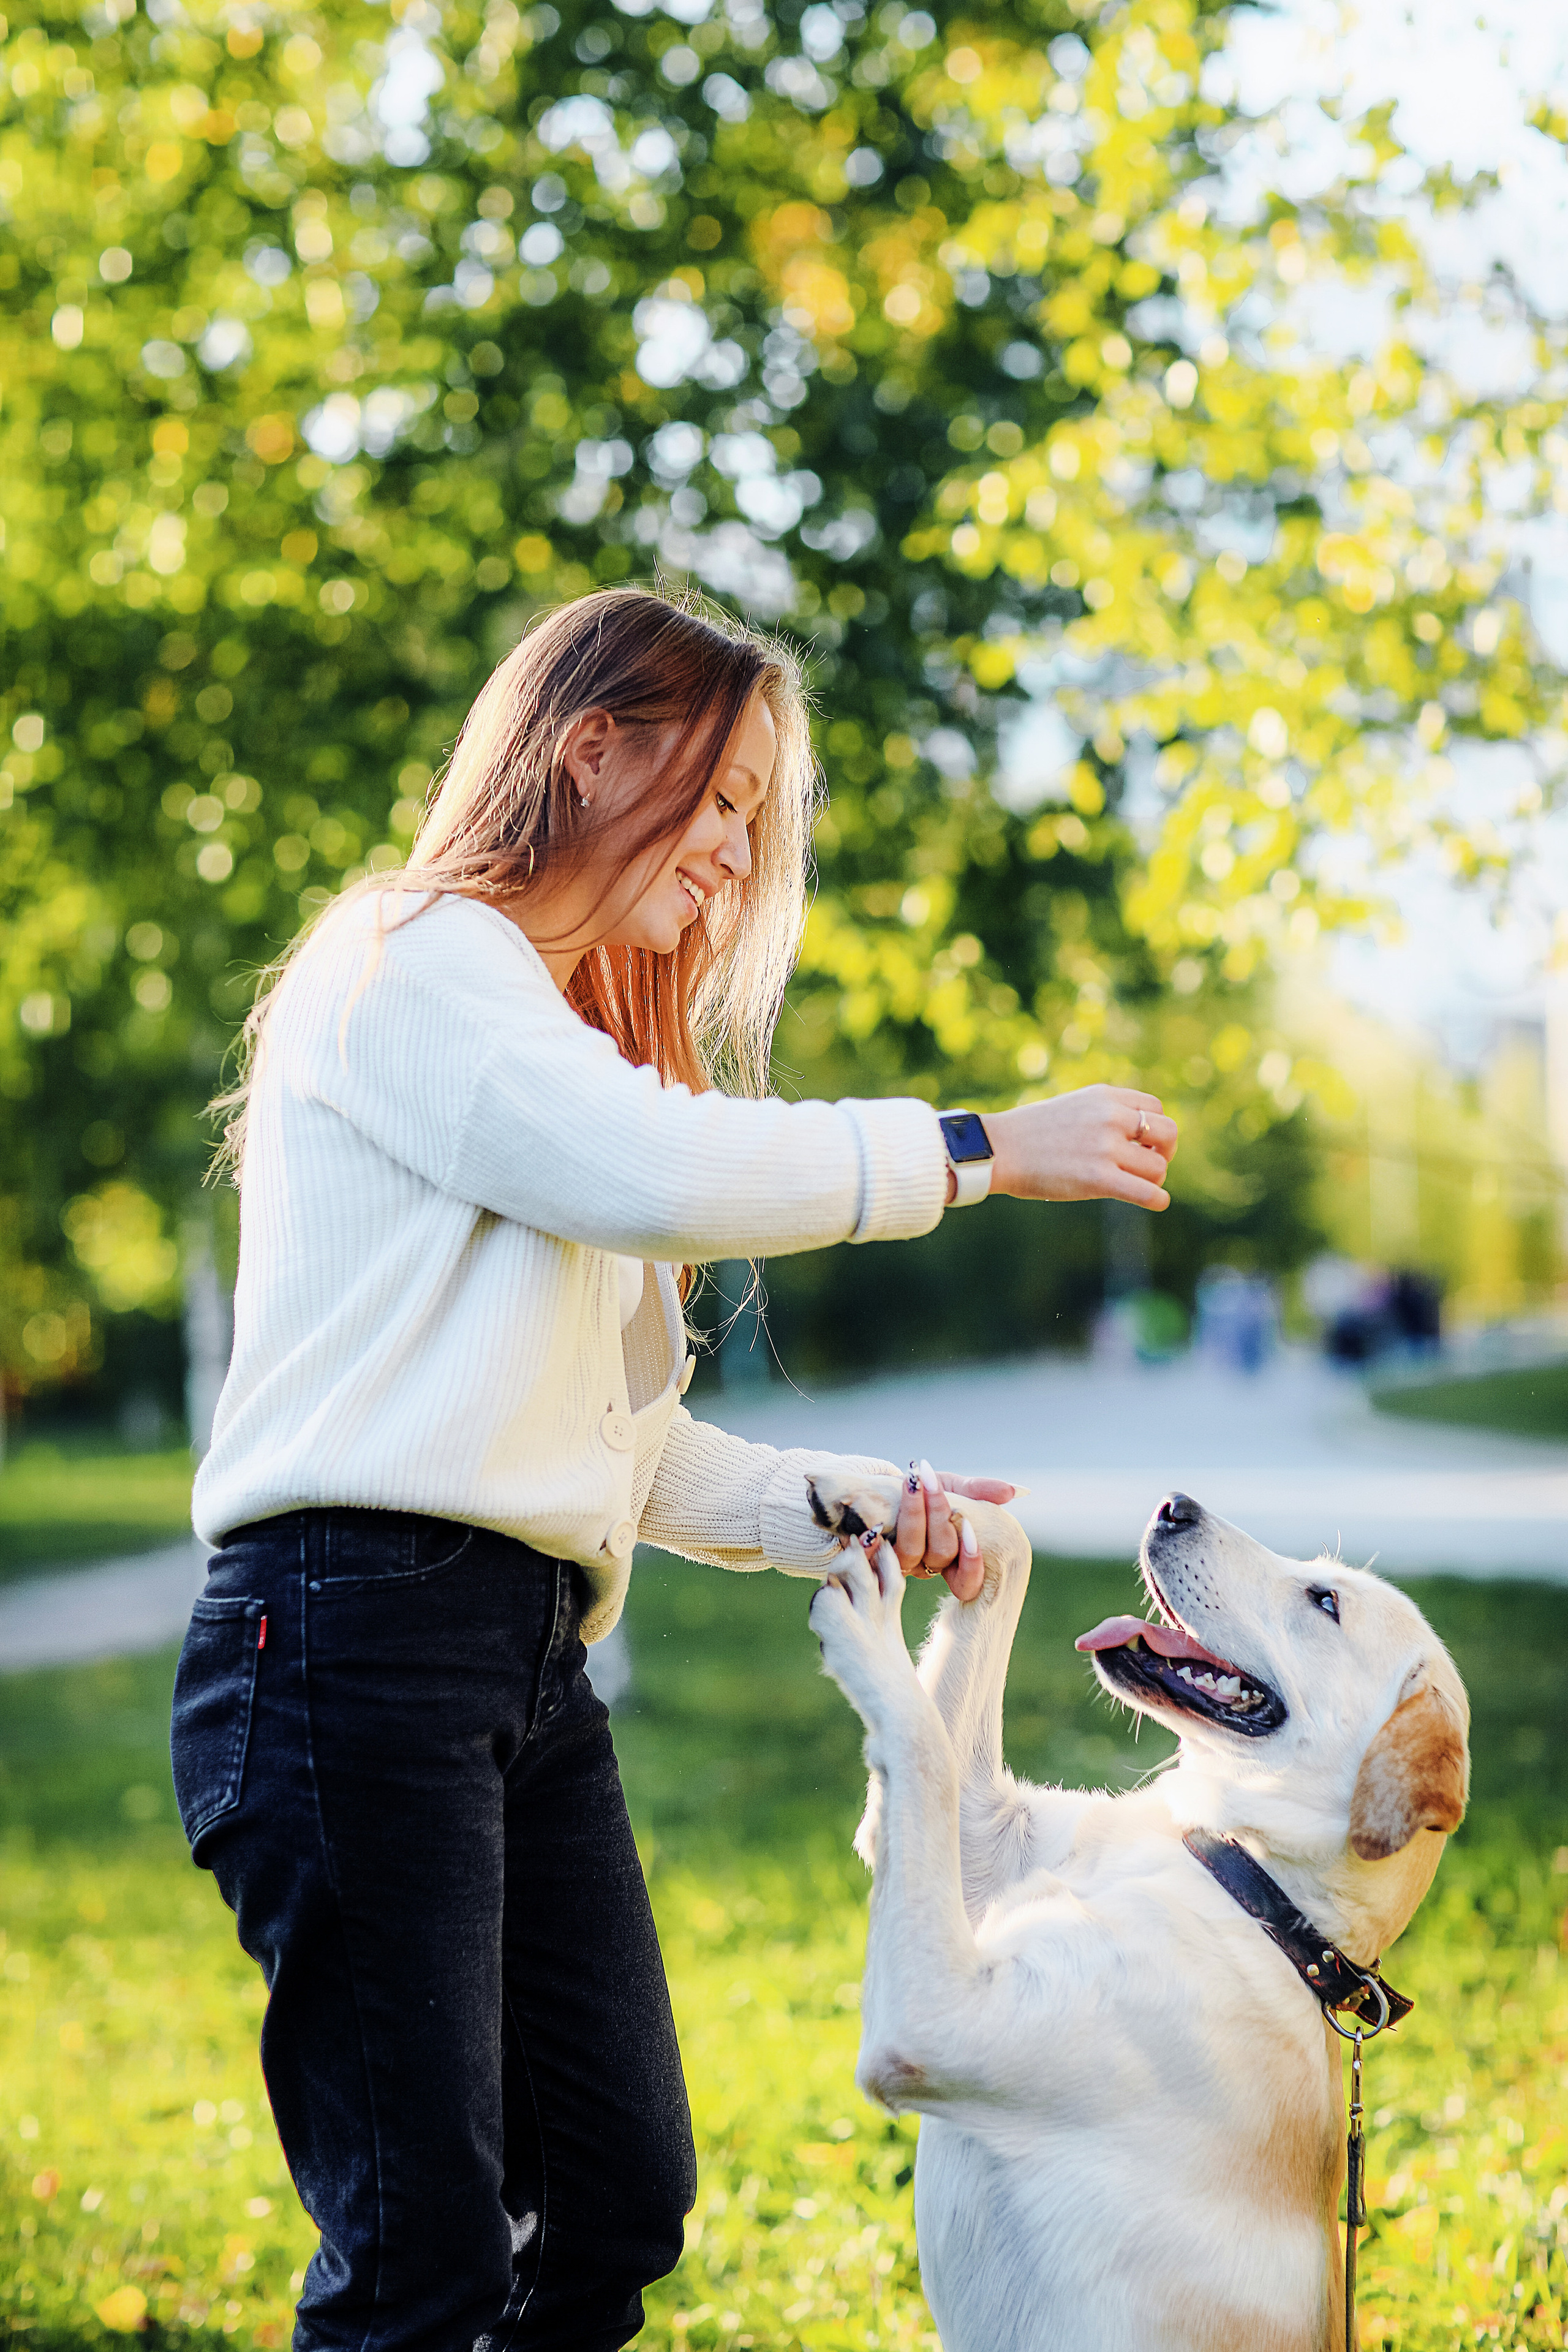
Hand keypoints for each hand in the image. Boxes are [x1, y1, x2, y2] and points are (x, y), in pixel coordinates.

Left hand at [877, 1460, 1017, 1603]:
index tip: (970, 1528)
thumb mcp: (952, 1485)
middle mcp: (926, 1565)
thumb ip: (979, 1490)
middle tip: (931, 1480)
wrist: (875, 1485)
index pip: (968, 1581)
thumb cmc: (920, 1487)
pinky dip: (876, 1538)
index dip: (972, 1563)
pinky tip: (877, 1518)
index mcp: (952, 1557)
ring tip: (912, 1480)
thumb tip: (1013, 1492)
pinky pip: (875, 1555)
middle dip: (938, 1515)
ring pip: (911, 1552)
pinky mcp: (872, 1555)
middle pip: (940, 1554)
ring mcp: (899, 1562)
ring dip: (913, 1513)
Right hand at [984, 1085, 1176, 1209]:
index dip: (1156, 1128)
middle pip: (1168, 1132)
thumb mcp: (1074, 1106)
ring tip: (1137, 1185)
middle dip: (1165, 1151)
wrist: (999, 1150)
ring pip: (1158, 1167)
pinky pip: (1147, 1192)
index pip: (1155, 1107)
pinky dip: (1158, 1199)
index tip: (1145, 1144)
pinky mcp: (1098, 1179)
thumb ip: (1106, 1113)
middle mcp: (1110, 1117)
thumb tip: (1137, 1136)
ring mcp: (1105, 1148)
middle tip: (1150, 1164)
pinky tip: (1157, 1202)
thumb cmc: (1031, 1133)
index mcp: (1105, 1096)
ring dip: (1154, 1179)